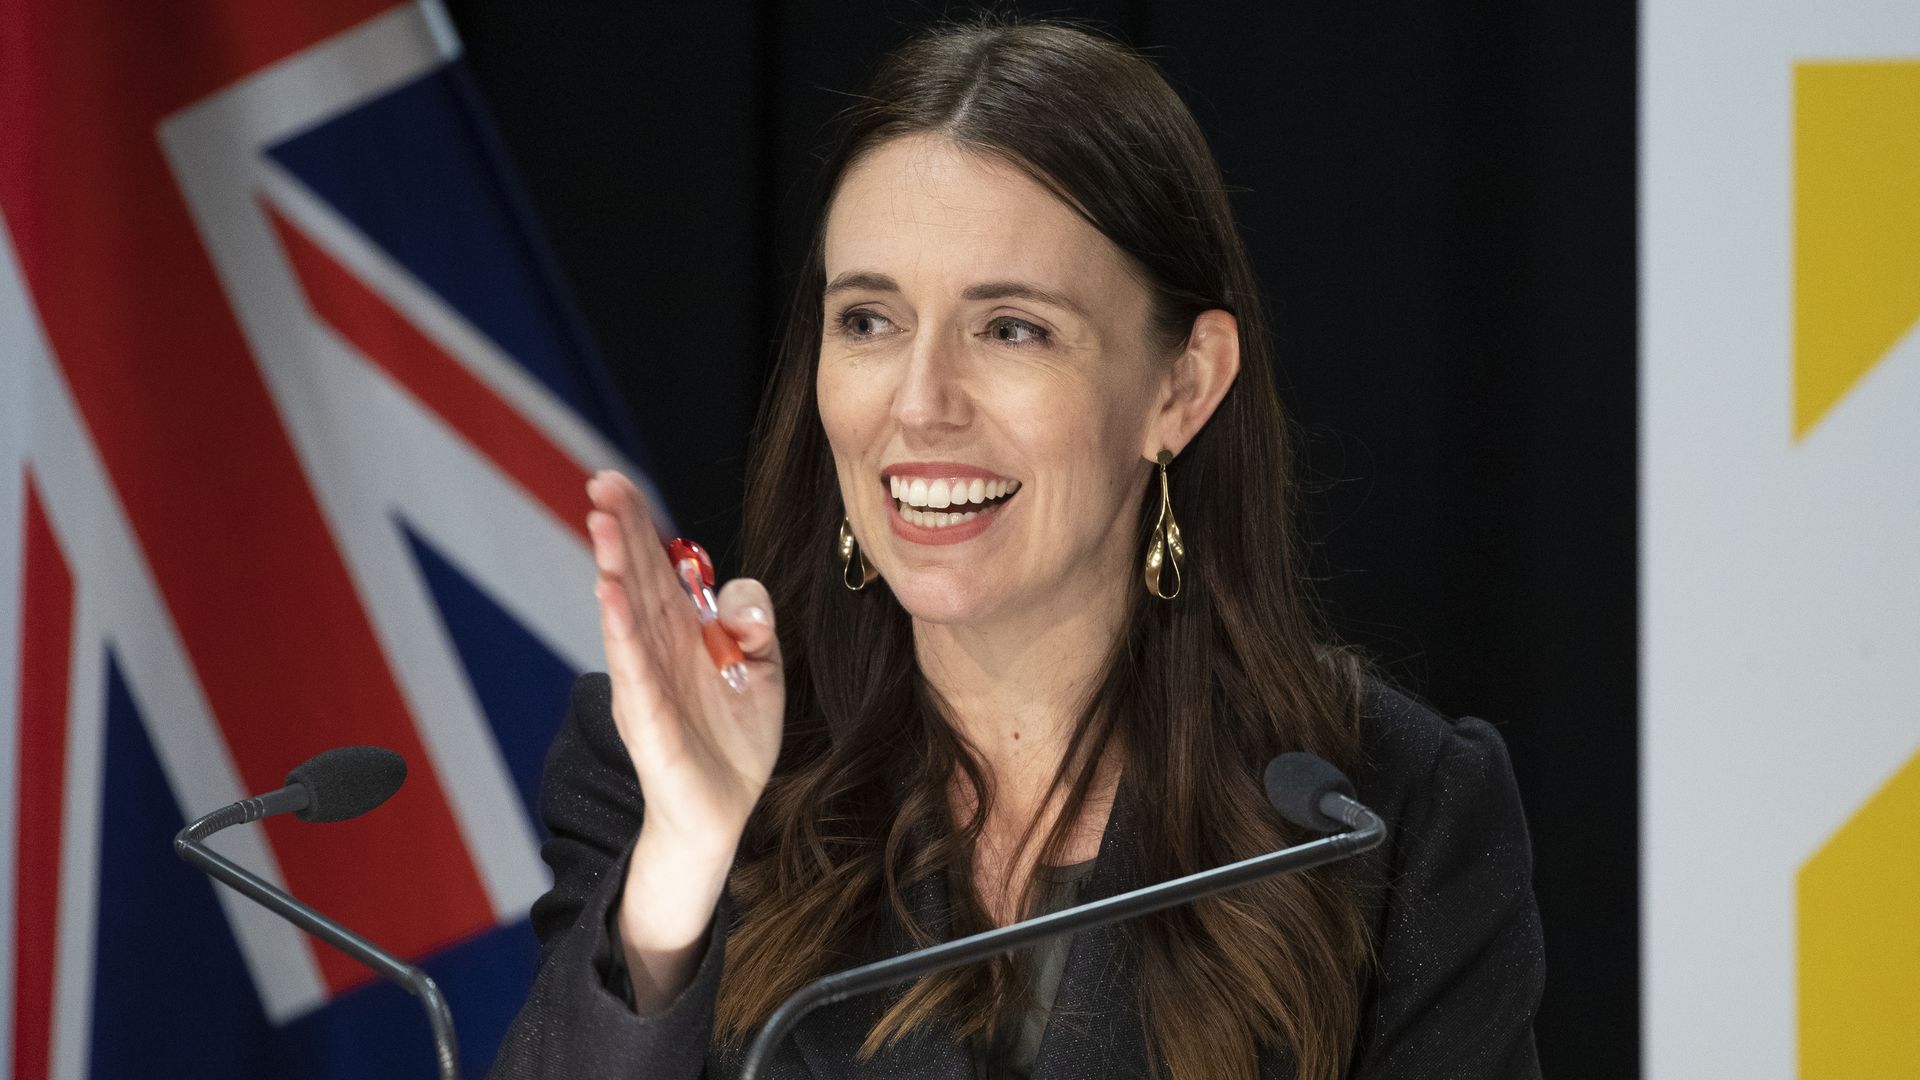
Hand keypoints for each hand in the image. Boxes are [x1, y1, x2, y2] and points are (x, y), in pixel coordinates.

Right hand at [585, 471, 783, 855]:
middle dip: (619, 528)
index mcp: (683, 628)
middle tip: (599, 483)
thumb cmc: (734, 736)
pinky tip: (607, 592)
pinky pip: (631, 665)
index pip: (656, 564)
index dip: (638, 523)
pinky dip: (619, 628)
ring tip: (599, 524)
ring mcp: (647, 679)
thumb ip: (754, 622)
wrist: (723, 808)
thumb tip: (739, 599)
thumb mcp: (763, 668)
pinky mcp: (648, 716)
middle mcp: (657, 646)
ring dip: (611, 566)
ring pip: (626, 612)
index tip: (616, 481)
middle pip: (634, 576)